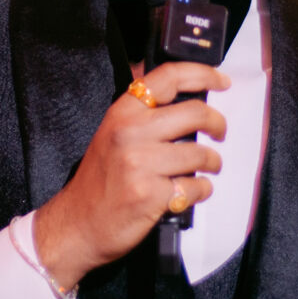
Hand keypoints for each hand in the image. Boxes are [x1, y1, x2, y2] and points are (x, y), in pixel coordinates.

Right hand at [33, 61, 229, 290]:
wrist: (77, 224)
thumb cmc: (98, 180)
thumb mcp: (111, 133)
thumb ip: (141, 111)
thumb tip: (180, 89)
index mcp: (122, 112)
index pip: (168, 77)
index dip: (202, 74)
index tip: (221, 81)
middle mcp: (130, 133)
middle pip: (194, 113)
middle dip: (217, 123)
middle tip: (220, 132)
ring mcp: (140, 164)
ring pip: (200, 154)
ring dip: (212, 163)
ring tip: (207, 168)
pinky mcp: (150, 195)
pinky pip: (194, 187)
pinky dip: (201, 191)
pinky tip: (190, 192)